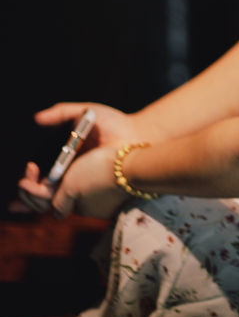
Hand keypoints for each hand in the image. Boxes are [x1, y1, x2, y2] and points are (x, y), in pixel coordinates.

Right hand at [14, 102, 131, 216]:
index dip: (29, 179)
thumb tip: (36, 119)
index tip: (30, 169)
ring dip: (32, 196)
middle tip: (26, 180)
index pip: (41, 176)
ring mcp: (79, 185)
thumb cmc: (112, 124)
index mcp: (66, 159)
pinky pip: (64, 203)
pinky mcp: (88, 192)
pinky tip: (46, 188)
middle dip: (26, 190)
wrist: (136, 134)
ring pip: (48, 201)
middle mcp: (71, 175)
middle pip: (40, 191)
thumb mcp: (83, 113)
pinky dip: (50, 200)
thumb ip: (60, 113)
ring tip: (29, 184)